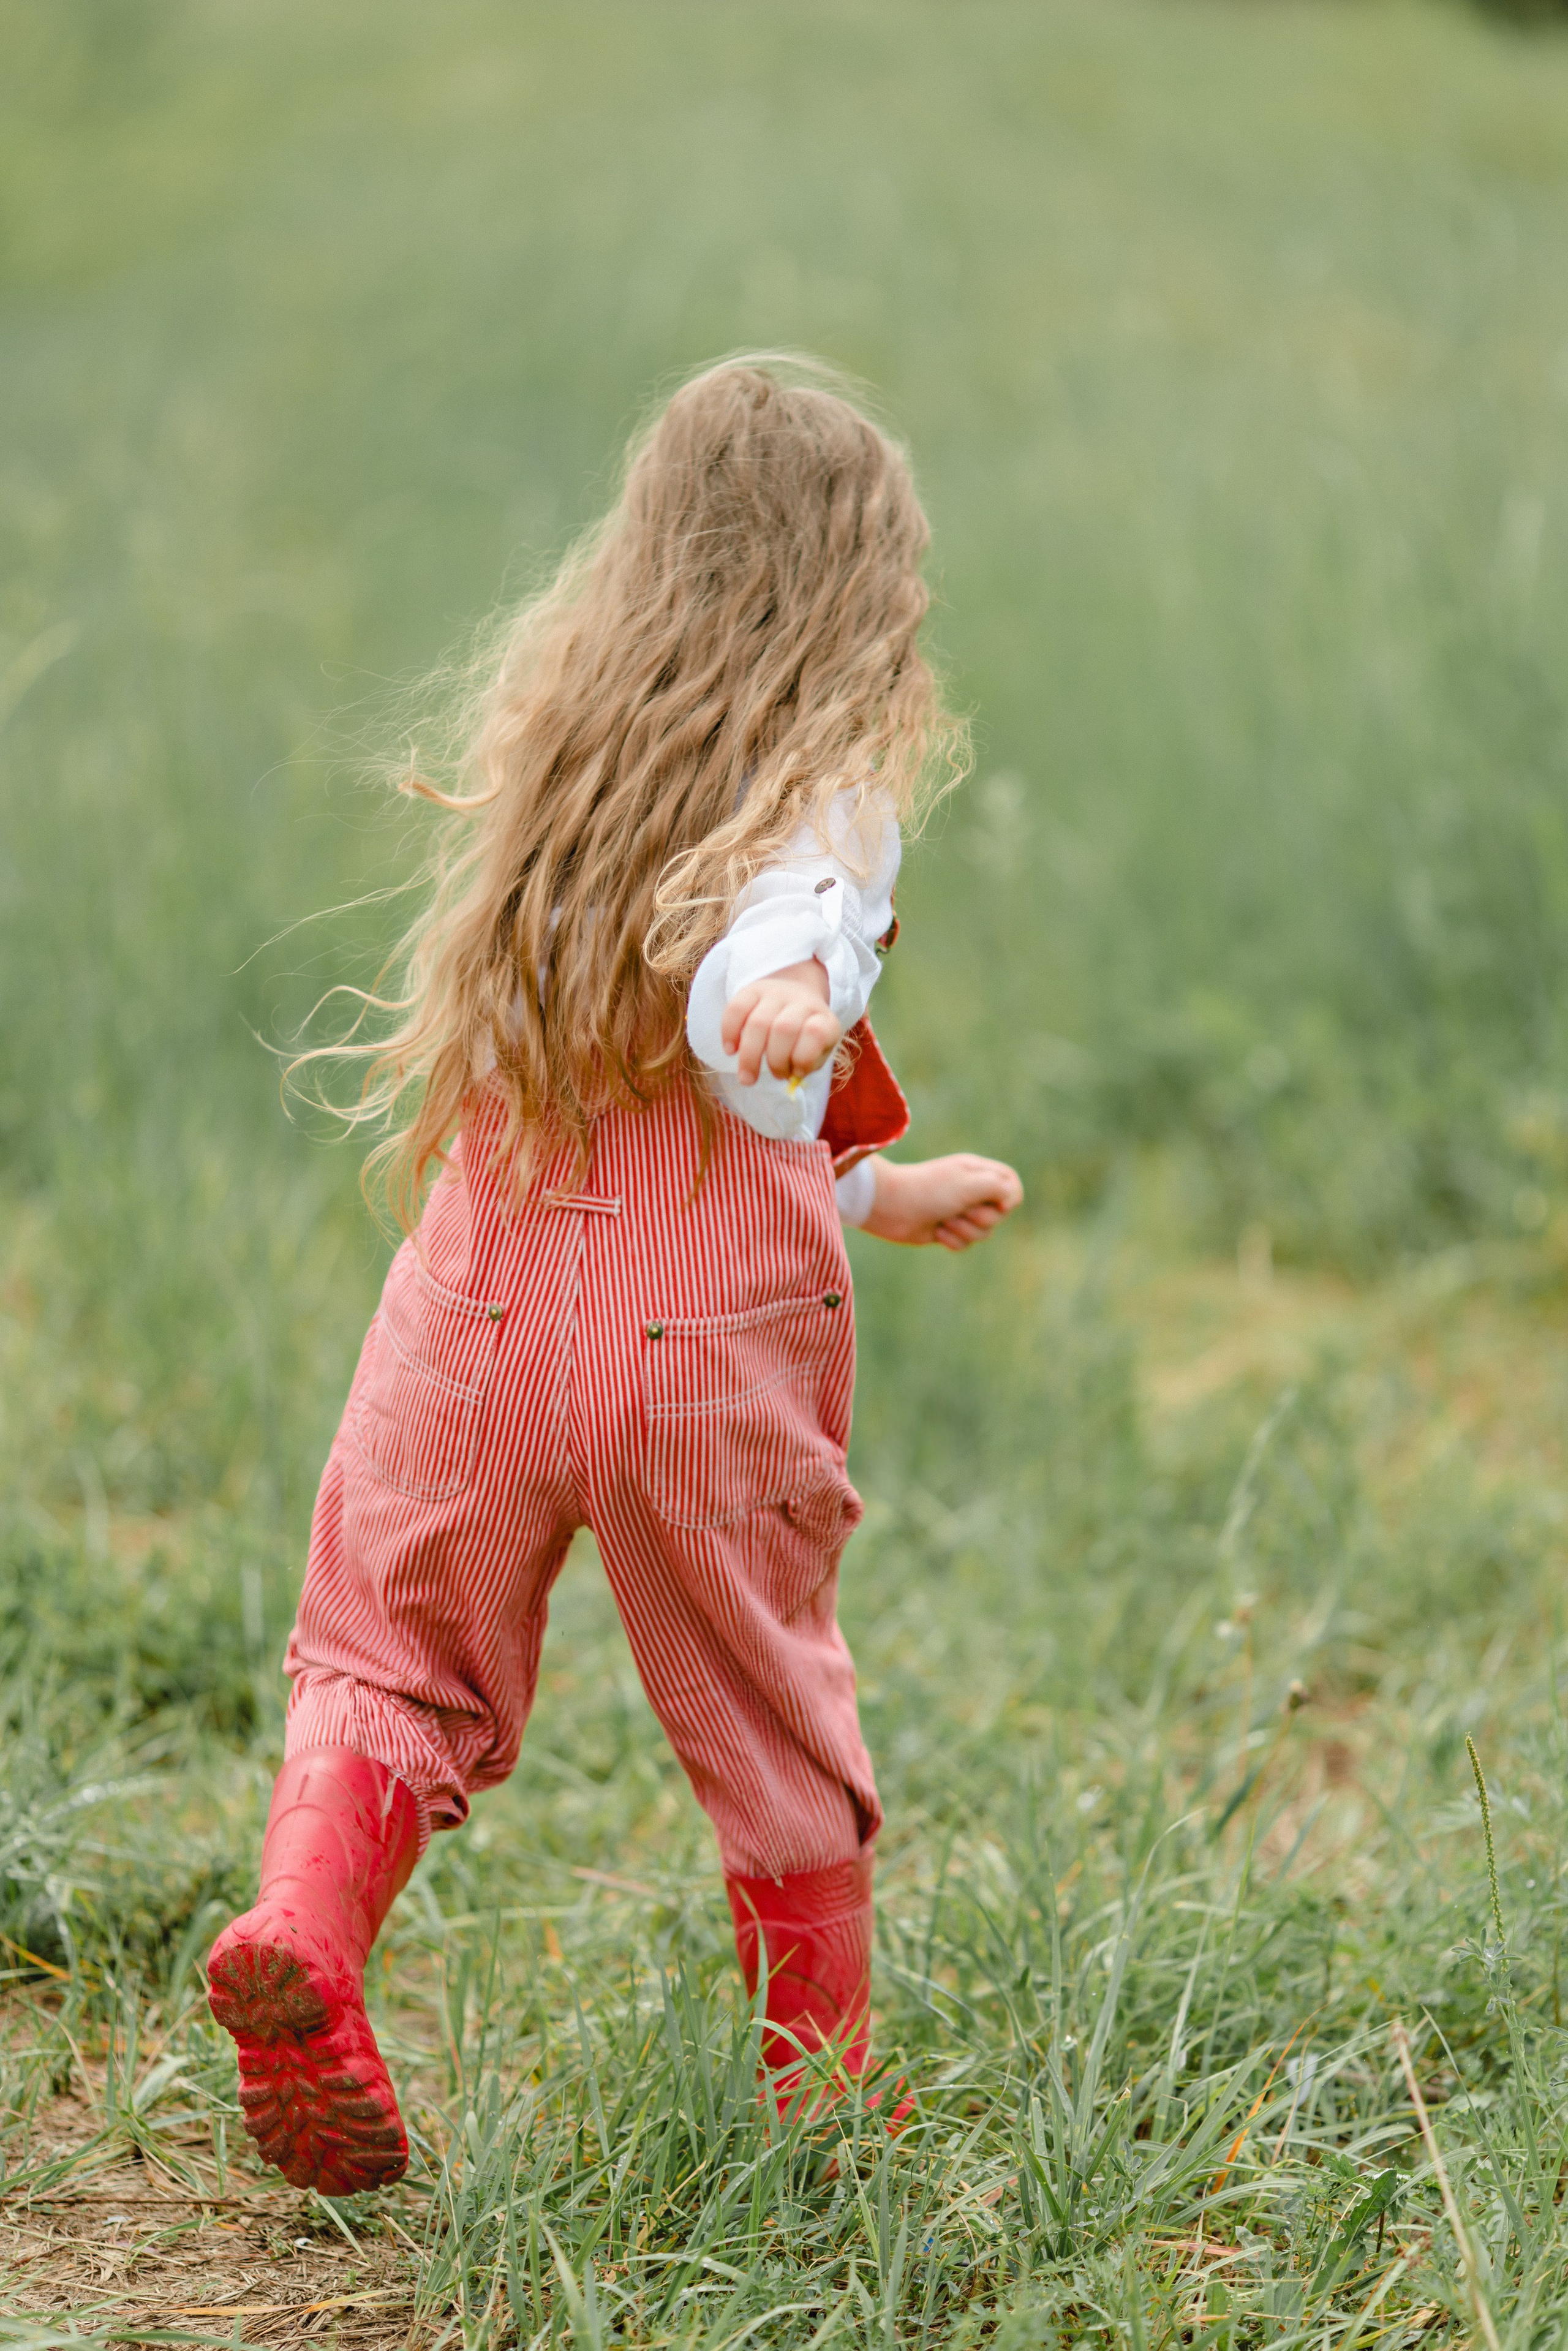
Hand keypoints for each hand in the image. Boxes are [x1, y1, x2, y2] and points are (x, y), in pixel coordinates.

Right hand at [721, 959, 842, 1087]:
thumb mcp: (818, 1052)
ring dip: (750, 1056)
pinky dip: (729, 1033)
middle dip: (775, 1061)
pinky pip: (736, 1009)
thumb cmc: (806, 1036)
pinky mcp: (751, 990)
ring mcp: (775, 993)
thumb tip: (791, 1077)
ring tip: (747, 1078)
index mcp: (823, 1019)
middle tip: (775, 1076)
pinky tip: (731, 1051)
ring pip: (758, 1022)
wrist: (798, 994)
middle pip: (784, 1029)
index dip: (804, 1058)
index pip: (816, 1033)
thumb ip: (807, 1066)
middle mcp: (801, 1001)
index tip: (797, 1073)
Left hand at [861, 1153, 1022, 1250]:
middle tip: (959, 1208)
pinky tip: (935, 1230)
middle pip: (999, 1214)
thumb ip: (998, 1187)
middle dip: (981, 1218)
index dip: (1010, 1197)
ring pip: (983, 1233)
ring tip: (943, 1219)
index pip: (1011, 1183)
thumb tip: (1011, 1202)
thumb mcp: (968, 1183)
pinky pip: (964, 1244)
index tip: (999, 1204)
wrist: (889, 1206)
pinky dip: (951, 1240)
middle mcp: (970, 1190)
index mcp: (977, 1172)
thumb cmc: (929, 1190)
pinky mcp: (946, 1229)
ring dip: (963, 1230)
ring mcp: (958, 1210)